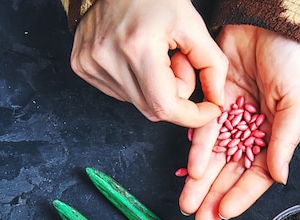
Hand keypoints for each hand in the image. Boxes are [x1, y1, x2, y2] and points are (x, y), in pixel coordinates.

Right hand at [70, 0, 227, 126]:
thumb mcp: (193, 25)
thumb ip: (213, 65)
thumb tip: (218, 101)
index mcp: (136, 48)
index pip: (166, 107)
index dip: (193, 115)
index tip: (210, 109)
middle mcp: (107, 59)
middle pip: (154, 109)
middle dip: (177, 95)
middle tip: (181, 62)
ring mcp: (90, 64)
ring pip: (139, 103)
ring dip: (158, 89)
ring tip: (160, 55)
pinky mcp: (81, 65)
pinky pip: (121, 93)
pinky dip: (139, 83)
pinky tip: (140, 57)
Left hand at [179, 25, 299, 219]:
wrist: (276, 22)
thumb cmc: (298, 63)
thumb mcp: (298, 103)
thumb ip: (285, 141)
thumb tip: (279, 177)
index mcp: (279, 137)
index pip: (258, 175)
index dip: (241, 196)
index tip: (224, 213)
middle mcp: (255, 132)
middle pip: (232, 172)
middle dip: (215, 196)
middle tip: (199, 219)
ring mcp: (234, 117)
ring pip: (215, 157)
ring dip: (201, 181)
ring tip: (188, 203)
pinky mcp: (217, 100)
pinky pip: (204, 130)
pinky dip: (197, 149)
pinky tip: (190, 169)